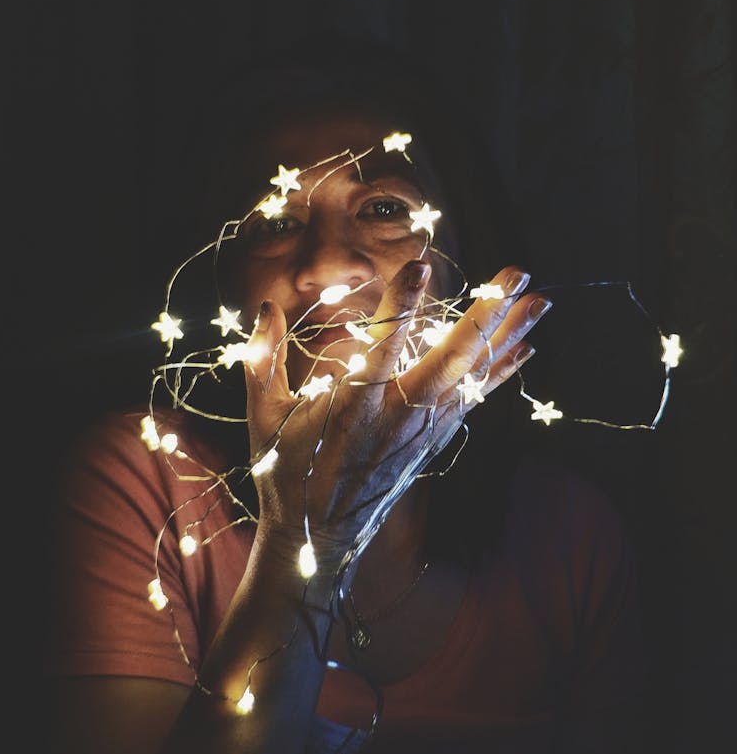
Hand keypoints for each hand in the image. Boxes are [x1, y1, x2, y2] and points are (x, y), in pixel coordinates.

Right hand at [242, 261, 547, 562]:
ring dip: (508, 336)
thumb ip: (264, 359)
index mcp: (352, 407)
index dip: (401, 307)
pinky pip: (474, 400)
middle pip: (451, 358)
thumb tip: (265, 309)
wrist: (319, 539)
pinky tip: (526, 348)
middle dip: (486, 313)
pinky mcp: (434, 440)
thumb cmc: (288, 472)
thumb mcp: (264, 416)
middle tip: (516, 274)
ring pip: (473, 376)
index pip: (382, 347)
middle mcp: (397, 416)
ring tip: (541, 302)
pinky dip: (501, 372)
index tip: (419, 267)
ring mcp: (422, 430)